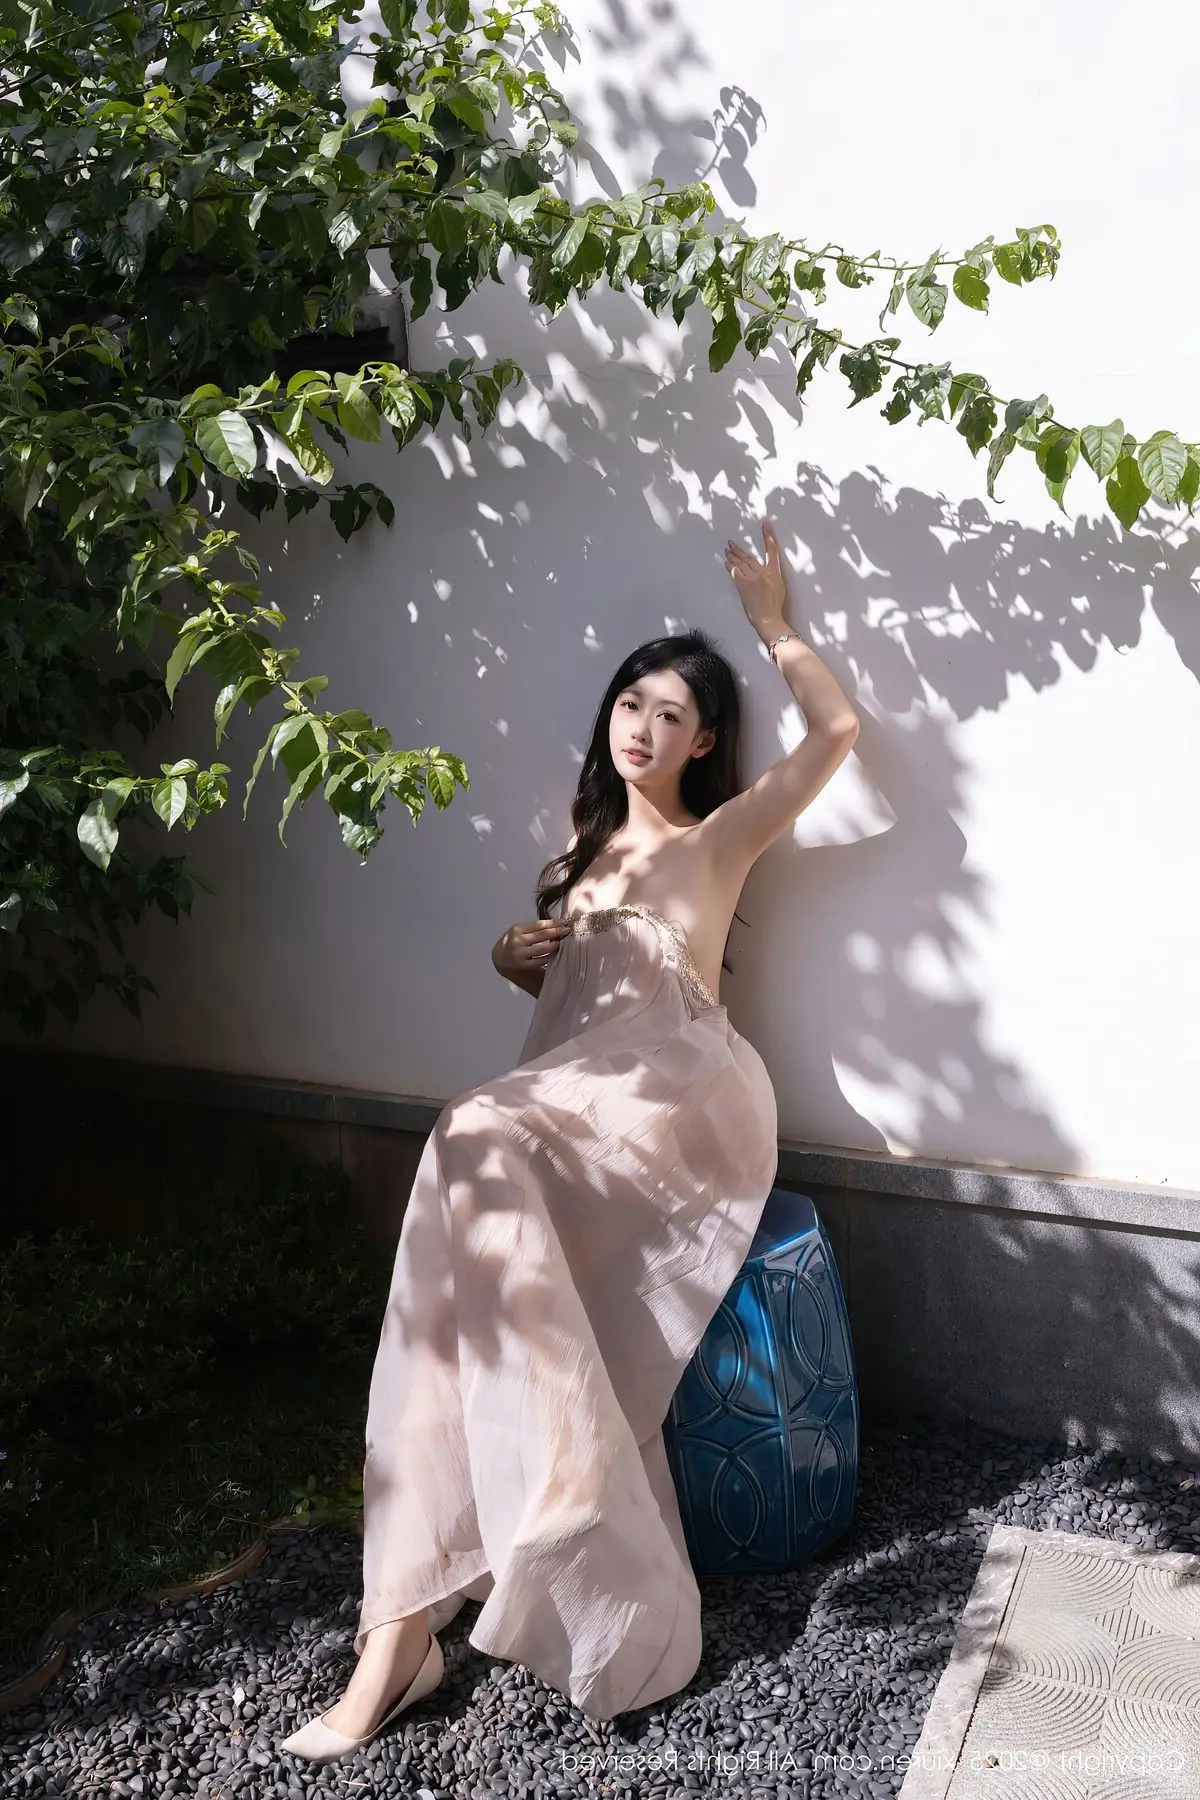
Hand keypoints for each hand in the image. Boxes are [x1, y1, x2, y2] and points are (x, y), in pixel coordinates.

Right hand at [493, 917, 570, 979]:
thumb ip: (535, 927)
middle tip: (568, 930)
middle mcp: (518, 941)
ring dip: (555, 945)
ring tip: (562, 942)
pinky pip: (541, 960)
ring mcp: (520, 954)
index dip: (554, 923)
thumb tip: (558, 923)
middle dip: (558, 932)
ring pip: (543, 949)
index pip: (539, 925)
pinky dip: (550, 956)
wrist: (500, 957)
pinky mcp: (523, 965)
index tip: (565, 921)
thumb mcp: (520, 930)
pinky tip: (555, 953)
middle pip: (543, 935)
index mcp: (518, 929)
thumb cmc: (514, 941)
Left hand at [724, 518, 788, 638]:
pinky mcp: (743, 584)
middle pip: (748, 557)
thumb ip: (772, 577)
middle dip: (739, 550)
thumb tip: (764, 572)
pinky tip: (726, 563)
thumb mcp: (780, 588)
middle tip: (730, 543)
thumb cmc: (775, 607)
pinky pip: (734, 571)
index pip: (772, 549)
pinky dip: (729, 567)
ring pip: (740, 563)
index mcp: (775, 572)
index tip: (765, 524)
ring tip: (726, 551)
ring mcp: (752, 577)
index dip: (768, 535)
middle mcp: (763, 572)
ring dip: (732, 557)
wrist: (768, 618)